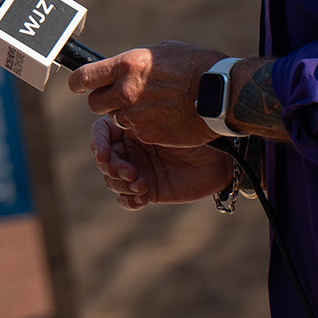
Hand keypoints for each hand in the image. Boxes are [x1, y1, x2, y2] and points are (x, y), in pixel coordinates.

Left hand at [68, 40, 226, 146]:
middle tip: (121, 98)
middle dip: (104, 101)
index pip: (84, 77)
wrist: (222, 95)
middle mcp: (126, 92)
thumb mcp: (162, 53)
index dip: (78, 82)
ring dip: (128, 115)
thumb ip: (136, 63)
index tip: (77, 85)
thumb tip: (122, 68)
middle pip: (94, 104)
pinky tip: (164, 118)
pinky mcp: (147, 135)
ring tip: (153, 106)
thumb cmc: (198, 67)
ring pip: (117, 119)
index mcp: (127, 65)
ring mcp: (135, 116)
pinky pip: (136, 132)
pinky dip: (146, 127)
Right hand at [91, 115, 233, 209]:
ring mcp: (138, 170)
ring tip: (141, 184)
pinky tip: (142, 198)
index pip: (101, 134)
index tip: (104, 154)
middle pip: (104, 160)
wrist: (220, 157)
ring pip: (111, 181)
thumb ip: (140, 119)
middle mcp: (131, 149)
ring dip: (121, 185)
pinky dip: (129, 201)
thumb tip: (118, 116)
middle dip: (111, 168)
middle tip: (130, 172)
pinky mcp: (147, 191)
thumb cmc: (195, 131)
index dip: (97, 144)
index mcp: (130, 128)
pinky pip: (125, 200)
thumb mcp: (167, 121)